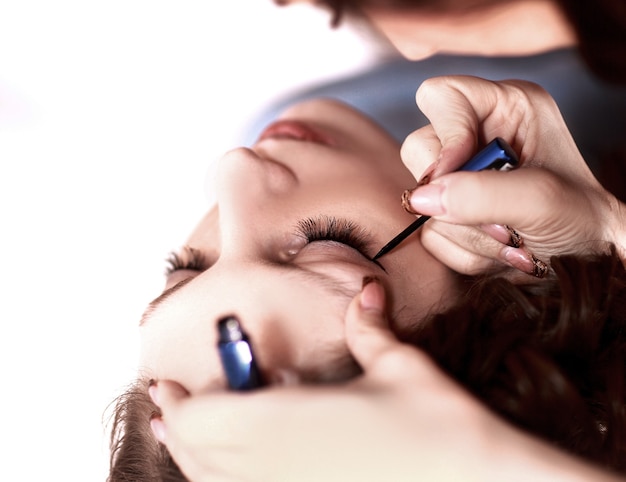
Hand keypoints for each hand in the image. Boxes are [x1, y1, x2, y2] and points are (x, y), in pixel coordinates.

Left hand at [150, 282, 502, 481]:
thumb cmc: (441, 433)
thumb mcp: (402, 369)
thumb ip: (372, 328)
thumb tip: (368, 291)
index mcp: (290, 424)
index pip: (207, 415)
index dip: (180, 401)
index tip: (165, 384)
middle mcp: (279, 468)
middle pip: (200, 452)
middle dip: (178, 425)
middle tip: (166, 404)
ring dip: (194, 456)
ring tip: (183, 435)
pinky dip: (224, 478)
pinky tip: (239, 465)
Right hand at [399, 76, 625, 274]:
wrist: (586, 263)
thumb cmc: (581, 219)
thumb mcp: (540, 201)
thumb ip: (481, 194)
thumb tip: (423, 198)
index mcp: (506, 107)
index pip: (442, 96)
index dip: (446, 134)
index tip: (462, 172)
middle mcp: (477, 134)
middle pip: (420, 150)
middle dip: (457, 196)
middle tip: (501, 220)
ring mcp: (459, 173)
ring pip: (423, 199)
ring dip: (466, 231)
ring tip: (511, 239)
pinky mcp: (449, 209)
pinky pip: (430, 232)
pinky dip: (463, 251)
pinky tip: (498, 249)